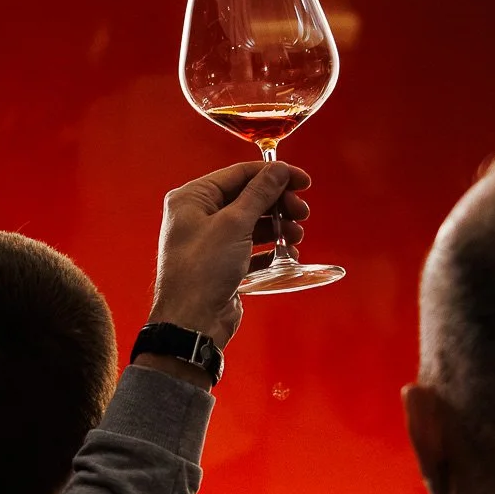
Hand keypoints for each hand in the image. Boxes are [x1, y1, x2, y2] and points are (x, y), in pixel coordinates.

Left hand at [148, 161, 310, 351]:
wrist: (192, 322)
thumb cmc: (202, 271)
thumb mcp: (234, 224)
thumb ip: (259, 194)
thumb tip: (278, 170)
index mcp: (192, 198)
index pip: (239, 174)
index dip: (273, 174)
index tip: (301, 180)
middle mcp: (198, 216)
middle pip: (248, 198)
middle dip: (278, 204)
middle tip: (302, 212)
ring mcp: (210, 241)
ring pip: (253, 223)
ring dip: (278, 226)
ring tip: (295, 236)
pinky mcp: (222, 264)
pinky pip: (251, 247)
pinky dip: (270, 248)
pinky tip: (286, 253)